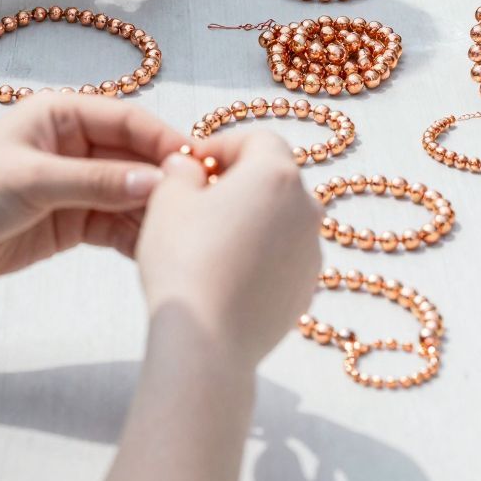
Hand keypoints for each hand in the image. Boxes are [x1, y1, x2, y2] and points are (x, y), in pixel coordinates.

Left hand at [0, 97, 193, 295]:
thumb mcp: (33, 180)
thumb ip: (95, 182)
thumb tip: (155, 183)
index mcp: (64, 115)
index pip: (128, 120)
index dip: (164, 140)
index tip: (197, 164)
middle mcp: (77, 144)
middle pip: (136, 157)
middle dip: (165, 178)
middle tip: (201, 203)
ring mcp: (79, 184)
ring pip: (131, 194)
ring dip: (155, 211)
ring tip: (184, 231)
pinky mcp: (76, 221)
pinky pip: (117, 224)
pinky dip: (136, 235)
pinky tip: (158, 249)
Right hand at [136, 131, 320, 364]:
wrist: (206, 342)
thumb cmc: (185, 262)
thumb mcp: (169, 200)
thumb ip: (181, 170)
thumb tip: (190, 166)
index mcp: (276, 175)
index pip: (257, 139)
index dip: (222, 146)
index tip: (193, 164)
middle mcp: (306, 207)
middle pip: (274, 178)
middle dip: (238, 182)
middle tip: (198, 201)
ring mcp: (312, 251)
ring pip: (281, 219)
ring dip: (252, 219)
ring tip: (210, 242)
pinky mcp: (307, 288)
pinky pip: (284, 257)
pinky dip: (261, 255)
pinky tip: (227, 274)